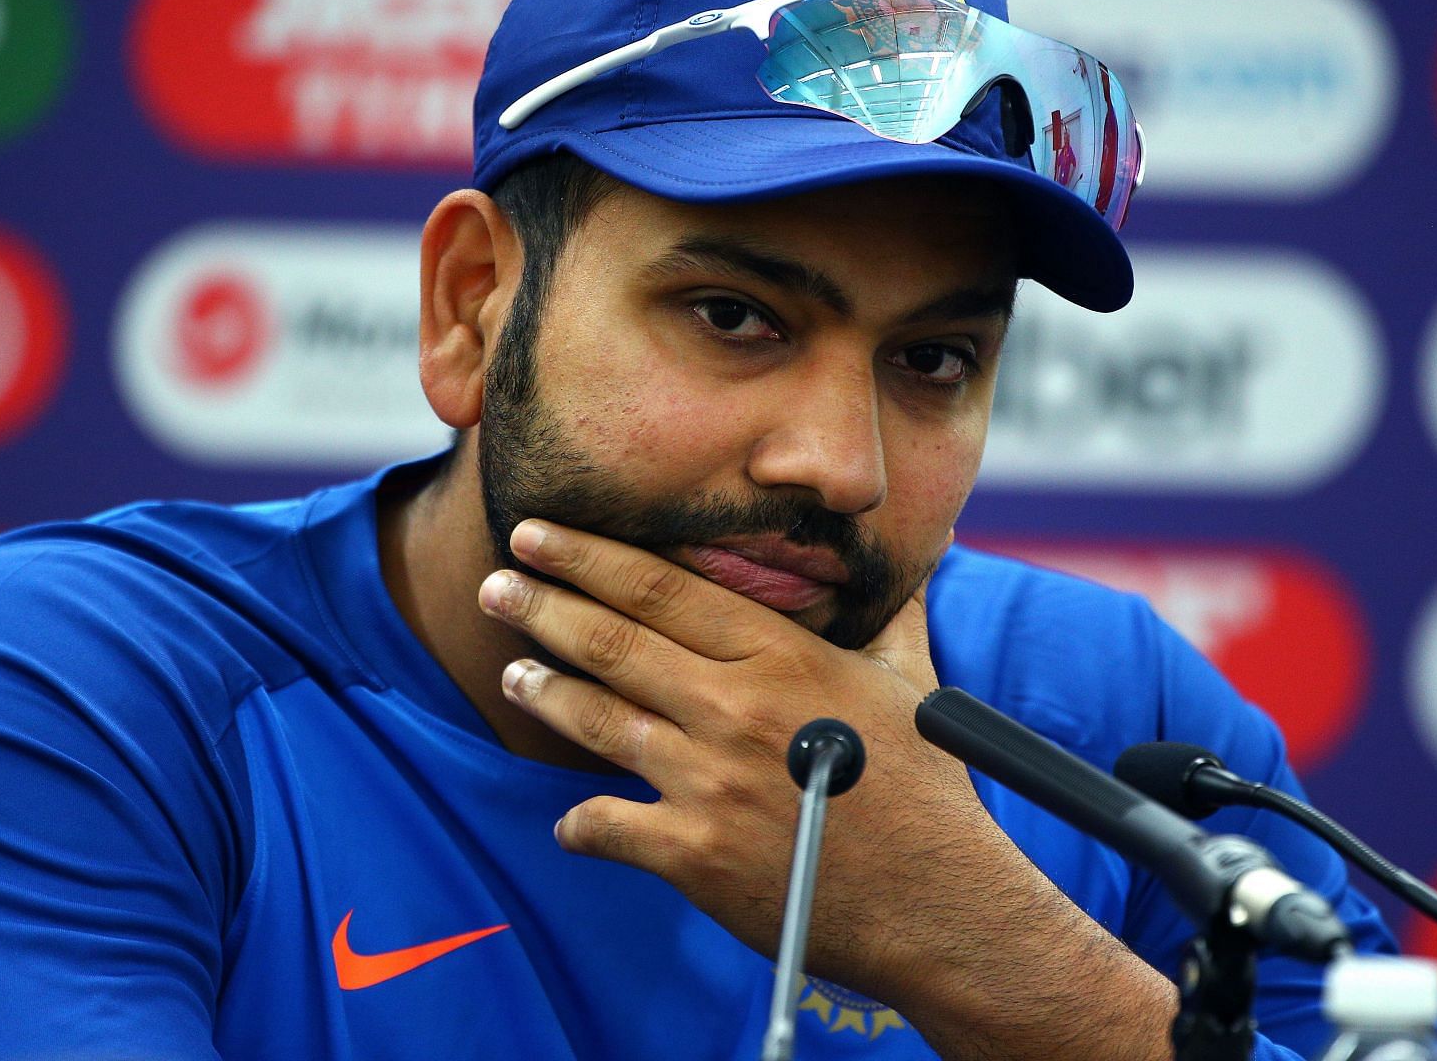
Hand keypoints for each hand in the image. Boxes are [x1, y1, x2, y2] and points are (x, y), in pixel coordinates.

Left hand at [478, 519, 1054, 1010]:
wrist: (940, 904)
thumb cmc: (926, 786)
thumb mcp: (911, 677)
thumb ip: (893, 608)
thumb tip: (932, 541)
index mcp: (780, 655)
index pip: (661, 588)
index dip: (588, 556)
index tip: (538, 533)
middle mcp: (734, 706)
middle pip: (612, 641)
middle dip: (541, 607)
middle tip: (496, 585)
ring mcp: (708, 781)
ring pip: (599, 720)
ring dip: (546, 692)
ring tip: (513, 675)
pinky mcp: (695, 852)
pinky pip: (607, 826)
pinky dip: (580, 824)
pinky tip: (570, 821)